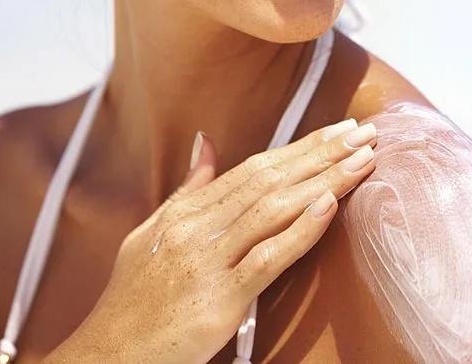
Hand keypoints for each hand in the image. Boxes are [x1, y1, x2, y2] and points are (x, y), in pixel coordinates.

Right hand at [44, 118, 377, 363]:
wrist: (106, 357)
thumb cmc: (132, 301)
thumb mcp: (150, 235)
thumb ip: (187, 191)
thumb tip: (206, 143)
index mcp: (186, 213)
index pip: (254, 168)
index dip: (301, 147)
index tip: (339, 130)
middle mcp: (197, 230)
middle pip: (270, 180)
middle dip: (322, 153)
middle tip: (365, 132)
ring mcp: (208, 262)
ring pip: (274, 209)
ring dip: (324, 180)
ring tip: (362, 160)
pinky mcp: (220, 300)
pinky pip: (267, 259)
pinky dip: (301, 230)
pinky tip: (330, 205)